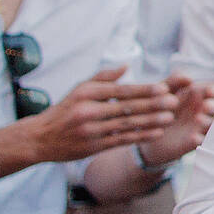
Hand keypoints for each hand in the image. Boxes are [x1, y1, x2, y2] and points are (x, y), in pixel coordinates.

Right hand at [24, 67, 176, 162]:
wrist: (40, 138)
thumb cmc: (65, 110)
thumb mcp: (79, 89)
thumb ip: (103, 77)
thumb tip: (126, 66)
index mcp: (86, 93)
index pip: (120, 90)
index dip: (143, 90)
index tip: (163, 87)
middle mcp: (88, 111)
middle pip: (126, 107)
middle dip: (152, 104)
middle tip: (173, 101)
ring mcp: (91, 130)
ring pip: (126, 124)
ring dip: (151, 121)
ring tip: (170, 117)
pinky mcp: (93, 147)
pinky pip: (121, 140)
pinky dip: (140, 136)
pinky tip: (156, 132)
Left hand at [133, 75, 213, 168]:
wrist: (147, 133)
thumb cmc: (157, 107)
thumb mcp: (161, 92)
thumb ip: (172, 82)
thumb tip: (188, 77)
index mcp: (202, 95)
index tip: (209, 92)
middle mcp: (207, 110)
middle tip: (205, 107)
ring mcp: (204, 126)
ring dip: (211, 121)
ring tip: (198, 120)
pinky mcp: (199, 141)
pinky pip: (207, 141)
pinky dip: (203, 139)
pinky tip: (192, 137)